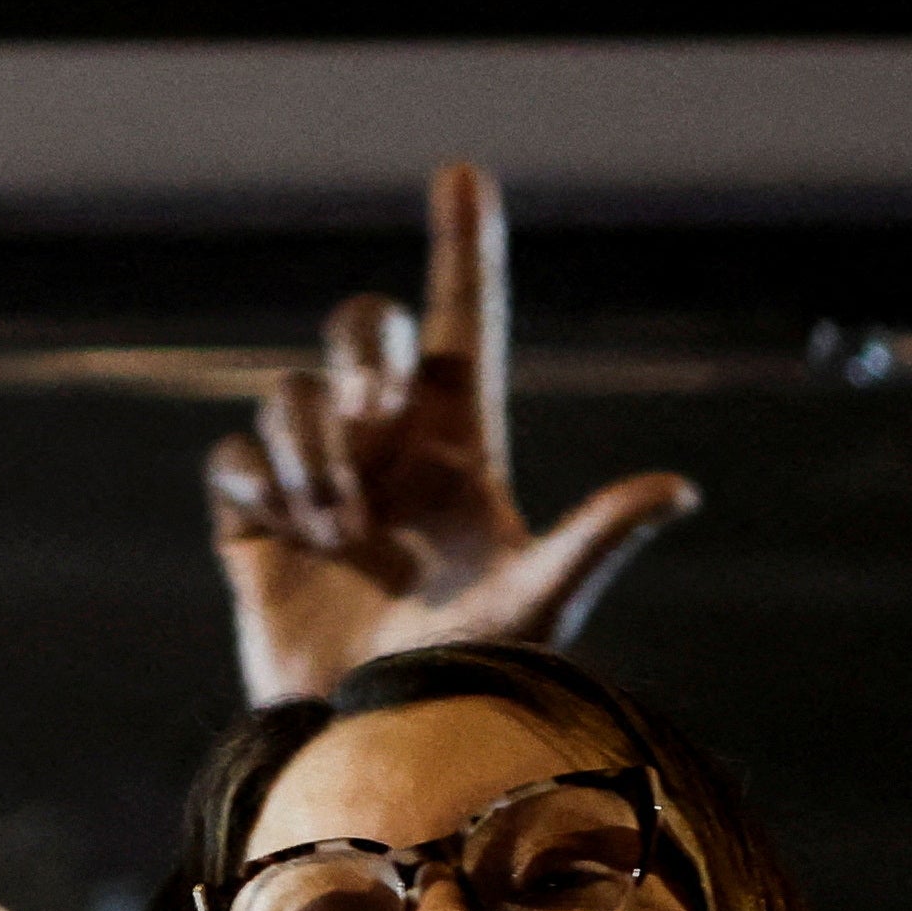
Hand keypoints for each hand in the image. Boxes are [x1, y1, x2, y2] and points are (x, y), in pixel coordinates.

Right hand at [206, 162, 698, 703]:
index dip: (463, 245)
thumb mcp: (539, 604)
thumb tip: (676, 488)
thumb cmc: (470, 679)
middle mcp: (387, 447)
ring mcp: (316, 479)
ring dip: (313, 445)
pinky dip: (262, 484)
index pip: (462, 323)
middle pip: (360, 333)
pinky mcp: (252, 519)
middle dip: (361, 350)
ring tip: (338, 522)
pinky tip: (292, 533)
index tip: (462, 172)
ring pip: (288, 394)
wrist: (369, 739)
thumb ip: (595, 536)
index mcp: (461, 446)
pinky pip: (235, 458)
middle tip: (378, 407)